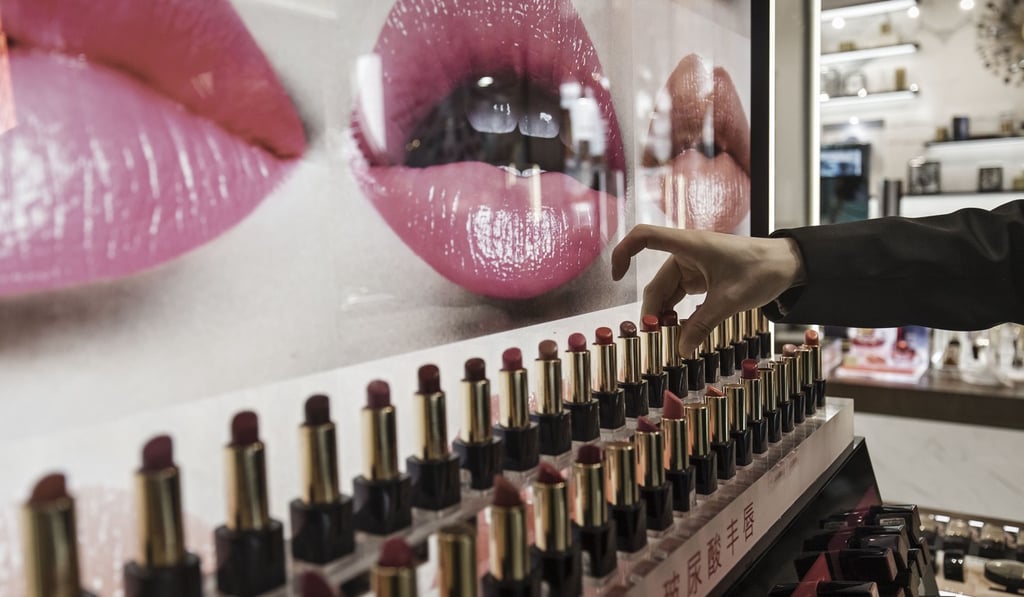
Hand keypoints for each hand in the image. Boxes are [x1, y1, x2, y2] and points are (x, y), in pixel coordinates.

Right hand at [611, 225, 805, 354]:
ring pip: (666, 293)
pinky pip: (679, 296)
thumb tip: (680, 349)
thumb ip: (703, 324)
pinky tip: (679, 333)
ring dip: (665, 316)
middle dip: (652, 310)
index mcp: (689, 245)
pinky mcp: (700, 278)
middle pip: (655, 282)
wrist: (789, 264)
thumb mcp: (731, 301)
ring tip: (667, 341)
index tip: (615, 277)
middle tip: (655, 339)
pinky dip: (677, 314)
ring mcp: (692, 266)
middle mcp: (686, 253)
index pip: (644, 237)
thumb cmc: (762, 270)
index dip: (623, 252)